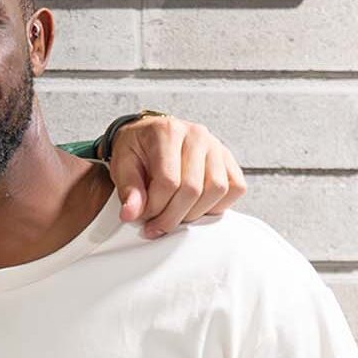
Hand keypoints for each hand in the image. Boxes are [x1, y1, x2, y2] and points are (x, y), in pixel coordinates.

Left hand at [107, 113, 246, 237]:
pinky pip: (236, 188)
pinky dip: (218, 205)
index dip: (155, 207)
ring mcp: (216, 146)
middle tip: (156, 225)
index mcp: (168, 132)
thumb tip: (132, 214)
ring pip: (217, 190)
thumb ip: (128, 190)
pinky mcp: (228, 159)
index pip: (168, 181)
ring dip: (194, 213)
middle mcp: (197, 135)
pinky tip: (196, 207)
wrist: (149, 136)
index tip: (143, 217)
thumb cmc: (137, 150)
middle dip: (172, 216)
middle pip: (193, 188)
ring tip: (174, 215)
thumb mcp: (122, 165)